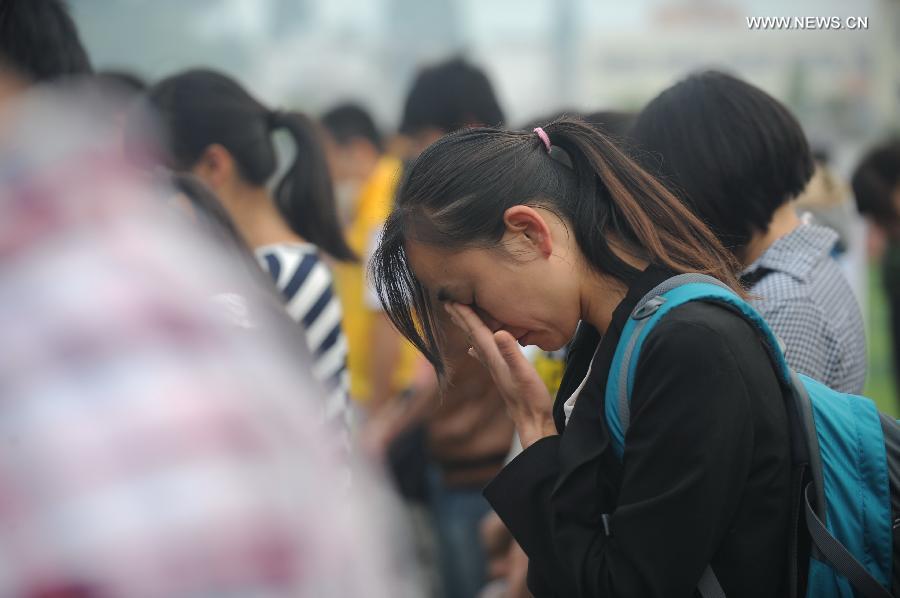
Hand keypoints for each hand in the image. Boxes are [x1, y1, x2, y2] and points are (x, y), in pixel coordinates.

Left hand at [444, 302, 556, 447]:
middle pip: (472, 334)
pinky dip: (478, 344)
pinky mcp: (502, 373)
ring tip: (459, 317)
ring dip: (468, 328)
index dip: (465, 314)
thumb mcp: (525, 374)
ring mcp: (495, 368)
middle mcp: (491, 361)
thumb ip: (512, 354)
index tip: (451, 299)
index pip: (476, 331)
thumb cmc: (531, 399)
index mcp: (495, 357)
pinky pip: (485, 352)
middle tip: (446, 301)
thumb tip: (499, 333)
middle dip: (460, 317)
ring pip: (477, 342)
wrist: (533, 422)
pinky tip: (472, 348)